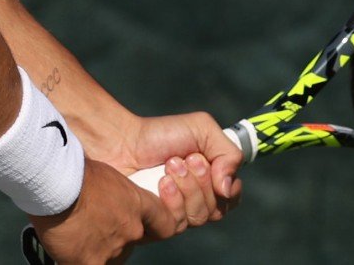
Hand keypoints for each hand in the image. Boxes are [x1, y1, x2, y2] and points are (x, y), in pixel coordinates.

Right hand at [27, 157, 178, 264]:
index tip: (142, 225)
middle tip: (93, 224)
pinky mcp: (90, 262)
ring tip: (74, 231)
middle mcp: (131, 230)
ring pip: (109, 255)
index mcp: (138, 204)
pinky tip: (67, 248)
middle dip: (115, 236)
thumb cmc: (75, 169)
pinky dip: (78, 259)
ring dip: (95, 247)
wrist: (58, 182)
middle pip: (130, 241)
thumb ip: (112, 192)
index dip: (155, 227)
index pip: (165, 225)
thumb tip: (103, 195)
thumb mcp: (104, 174)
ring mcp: (112, 249)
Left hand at [105, 113, 243, 229]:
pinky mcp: (158, 223)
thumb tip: (228, 189)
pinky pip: (178, 223)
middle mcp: (195, 202)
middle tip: (185, 158)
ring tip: (170, 165)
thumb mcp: (203, 129)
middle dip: (202, 180)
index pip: (231, 198)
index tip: (206, 160)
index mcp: (209, 182)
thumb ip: (229, 153)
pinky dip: (173, 198)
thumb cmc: (160, 134)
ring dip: (188, 186)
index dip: (226, 185)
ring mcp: (176, 214)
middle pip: (218, 209)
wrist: (122, 142)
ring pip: (199, 216)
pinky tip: (161, 181)